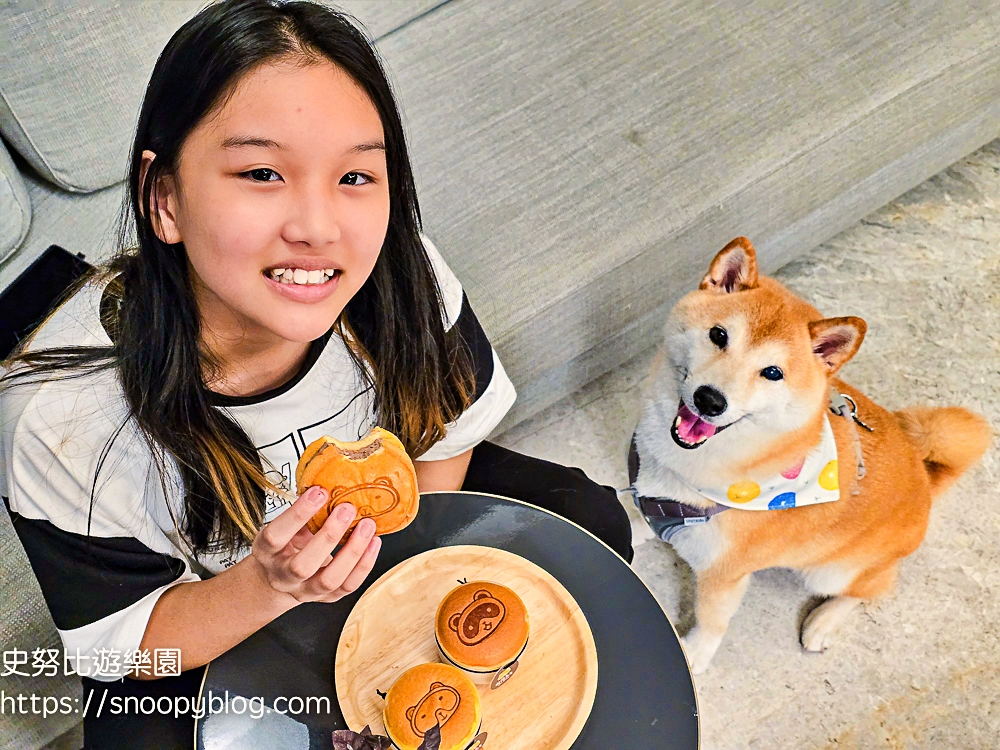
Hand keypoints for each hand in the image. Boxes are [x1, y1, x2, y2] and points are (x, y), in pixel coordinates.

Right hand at [250, 485, 380, 602]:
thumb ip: (303, 512)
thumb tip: (329, 483)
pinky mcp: (326, 598)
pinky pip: (348, 586)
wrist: (276, 579)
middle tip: (347, 509)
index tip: (319, 492)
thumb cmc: (283, 545)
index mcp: (267, 552)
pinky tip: (374, 543)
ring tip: (367, 525)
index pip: (277, 536)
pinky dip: (364, 565)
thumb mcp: (283, 526)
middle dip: (328, 536)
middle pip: (303, 565)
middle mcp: (283, 576)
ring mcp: (305, 590)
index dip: (298, 514)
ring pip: (329, 580)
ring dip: (352, 551)